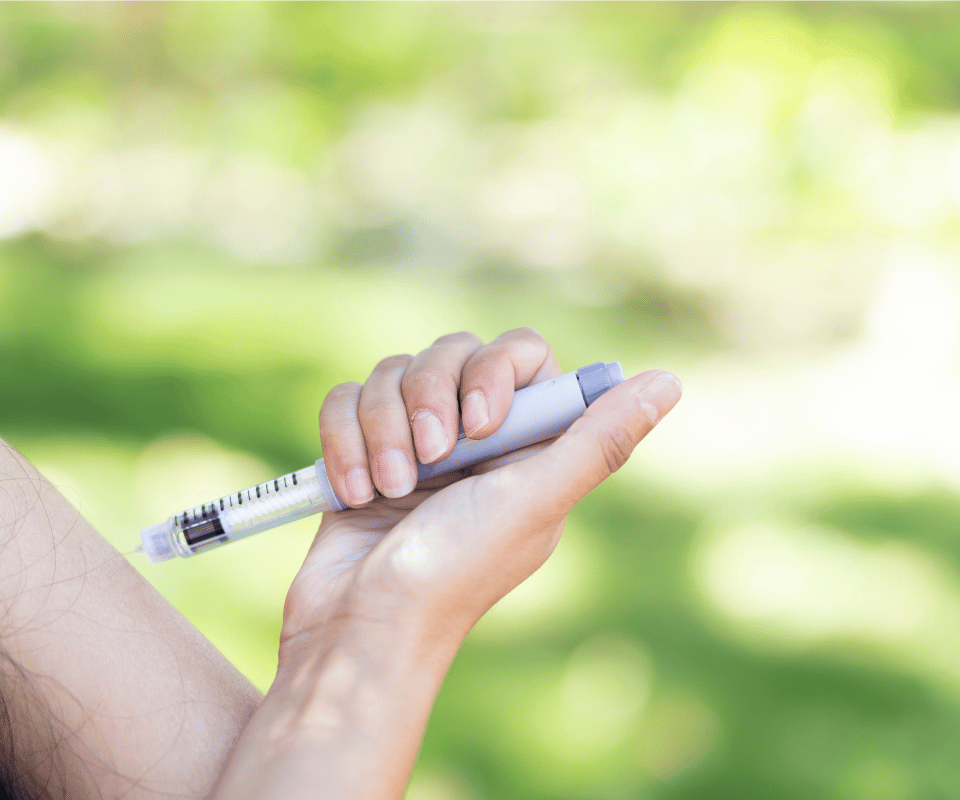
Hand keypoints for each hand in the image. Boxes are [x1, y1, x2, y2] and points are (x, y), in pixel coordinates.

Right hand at [282, 328, 681, 654]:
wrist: (358, 626)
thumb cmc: (453, 573)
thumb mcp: (533, 504)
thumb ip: (599, 441)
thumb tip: (668, 381)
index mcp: (526, 448)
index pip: (520, 355)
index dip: (495, 371)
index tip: (482, 423)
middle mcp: (472, 441)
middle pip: (449, 352)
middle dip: (427, 400)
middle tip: (431, 457)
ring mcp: (413, 446)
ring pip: (391, 373)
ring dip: (381, 430)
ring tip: (387, 490)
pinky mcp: (360, 453)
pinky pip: (344, 400)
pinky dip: (342, 442)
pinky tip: (354, 491)